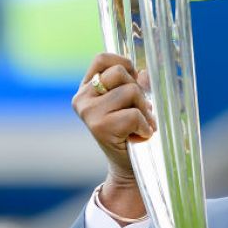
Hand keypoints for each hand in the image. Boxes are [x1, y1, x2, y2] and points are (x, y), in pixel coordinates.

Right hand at [72, 53, 155, 219]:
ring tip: (141, 125)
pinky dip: (145, 125)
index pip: (103, 59)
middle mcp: (82, 98)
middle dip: (138, 90)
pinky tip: (140, 135)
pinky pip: (134, 113)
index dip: (124, 64)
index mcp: (87, 88)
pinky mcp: (99, 127)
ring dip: (144, 109)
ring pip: (130, 90)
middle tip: (140, 111)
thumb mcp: (133, 103)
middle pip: (120, 72)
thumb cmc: (132, 132)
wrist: (128, 168)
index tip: (134, 82)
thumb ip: (136, 83)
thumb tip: (145, 72)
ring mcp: (88, 112)